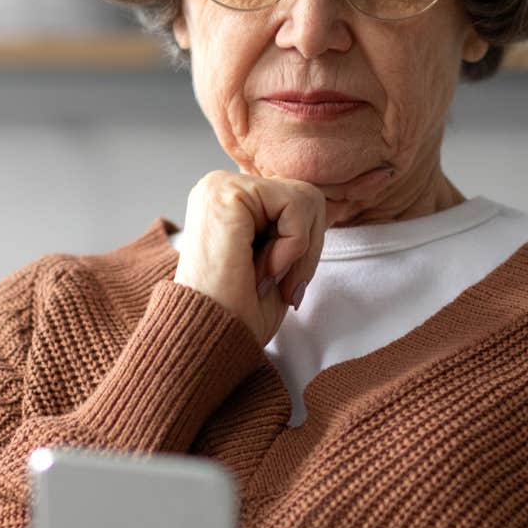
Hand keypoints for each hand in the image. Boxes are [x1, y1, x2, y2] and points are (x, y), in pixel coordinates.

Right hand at [172, 170, 329, 345]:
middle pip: (307, 195)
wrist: (209, 342)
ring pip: (305, 198)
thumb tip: (318, 206)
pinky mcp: (227, 194)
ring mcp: (220, 186)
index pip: (298, 202)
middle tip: (276, 284)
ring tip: (264, 277)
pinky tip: (261, 269)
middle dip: (306, 249)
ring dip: (297, 251)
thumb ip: (292, 228)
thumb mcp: (277, 262)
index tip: (280, 285)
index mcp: (229, 201)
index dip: (305, 248)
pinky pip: (295, 205)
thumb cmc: (239, 314)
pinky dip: (293, 246)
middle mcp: (220, 186)